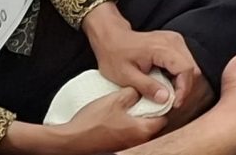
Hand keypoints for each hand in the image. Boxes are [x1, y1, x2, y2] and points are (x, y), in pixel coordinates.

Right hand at [26, 87, 168, 154]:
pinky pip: (131, 133)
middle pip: (155, 124)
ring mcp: (128, 145)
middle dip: (152, 111)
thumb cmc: (93, 122)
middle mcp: (139, 141)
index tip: (157, 94)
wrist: (72, 140)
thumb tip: (141, 90)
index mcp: (142, 130)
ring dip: (140, 117)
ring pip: (142, 129)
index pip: (164, 118)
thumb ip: (133, 93)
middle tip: (145, 97)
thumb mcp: (115, 99)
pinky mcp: (118, 145)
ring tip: (132, 104)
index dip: (162, 104)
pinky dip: (130, 124)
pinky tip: (121, 114)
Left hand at [85, 6, 199, 110]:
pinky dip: (180, 75)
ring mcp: (175, 40)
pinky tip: (168, 84)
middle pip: (192, 68)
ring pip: (190, 65)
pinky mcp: (174, 43)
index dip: (184, 89)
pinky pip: (184, 61)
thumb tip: (166, 99)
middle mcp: (173, 41)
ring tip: (170, 96)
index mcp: (162, 48)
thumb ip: (147, 87)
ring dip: (183, 82)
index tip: (175, 104)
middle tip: (173, 103)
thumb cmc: (114, 55)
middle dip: (185, 88)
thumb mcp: (126, 76)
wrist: (111, 38)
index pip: (186, 69)